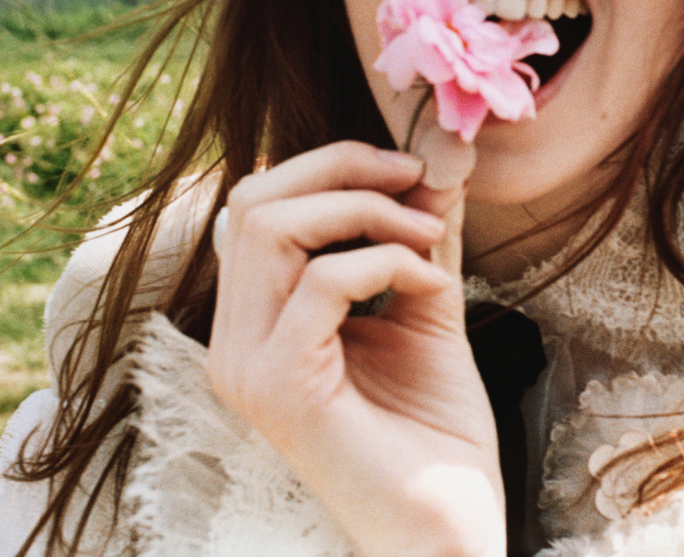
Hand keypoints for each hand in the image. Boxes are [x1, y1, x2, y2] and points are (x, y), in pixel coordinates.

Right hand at [207, 137, 501, 556]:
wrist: (448, 528)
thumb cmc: (436, 435)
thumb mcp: (427, 310)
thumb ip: (418, 240)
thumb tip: (437, 164)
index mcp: (256, 323)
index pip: (257, 204)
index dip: (332, 167)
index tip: (411, 173)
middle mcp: (235, 343)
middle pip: (253, 200)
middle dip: (344, 169)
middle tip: (419, 184)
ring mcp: (248, 367)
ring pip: (271, 226)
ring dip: (366, 210)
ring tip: (427, 240)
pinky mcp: (281, 389)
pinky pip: (321, 281)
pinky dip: (385, 262)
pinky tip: (430, 287)